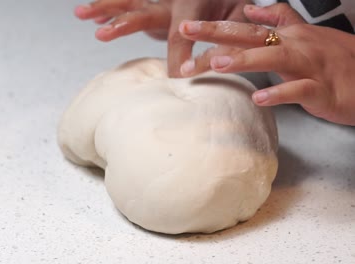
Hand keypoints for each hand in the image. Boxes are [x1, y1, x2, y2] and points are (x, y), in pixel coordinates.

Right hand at [74, 0, 251, 76]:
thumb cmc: (234, 2)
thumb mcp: (239, 18)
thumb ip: (227, 41)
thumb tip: (214, 67)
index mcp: (194, 4)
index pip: (181, 32)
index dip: (178, 53)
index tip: (177, 76)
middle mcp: (171, 3)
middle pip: (143, 11)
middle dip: (122, 22)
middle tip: (102, 34)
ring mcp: (161, 3)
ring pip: (131, 4)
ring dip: (106, 8)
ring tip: (83, 14)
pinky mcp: (157, 7)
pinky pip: (130, 5)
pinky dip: (110, 9)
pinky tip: (93, 17)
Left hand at [178, 3, 354, 125]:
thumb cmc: (336, 61)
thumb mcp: (306, 35)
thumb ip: (279, 20)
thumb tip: (251, 11)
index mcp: (289, 36)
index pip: (246, 28)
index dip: (215, 27)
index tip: (187, 27)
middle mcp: (296, 46)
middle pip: (252, 36)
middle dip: (217, 33)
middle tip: (187, 31)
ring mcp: (310, 66)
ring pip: (275, 57)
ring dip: (245, 59)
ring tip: (217, 63)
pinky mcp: (322, 89)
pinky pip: (299, 90)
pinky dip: (280, 93)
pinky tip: (259, 98)